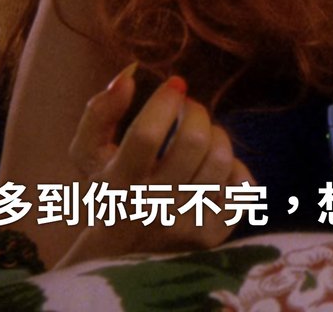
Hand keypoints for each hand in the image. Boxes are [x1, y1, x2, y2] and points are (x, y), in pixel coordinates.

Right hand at [59, 65, 253, 265]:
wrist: (119, 256)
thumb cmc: (107, 191)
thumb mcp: (88, 154)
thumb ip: (100, 112)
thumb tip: (129, 76)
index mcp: (118, 185)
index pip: (146, 134)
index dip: (164, 101)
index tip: (175, 86)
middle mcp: (153, 208)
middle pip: (192, 141)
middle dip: (195, 112)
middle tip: (187, 109)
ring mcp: (186, 225)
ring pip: (221, 159)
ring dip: (215, 135)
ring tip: (200, 136)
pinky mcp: (213, 236)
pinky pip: (244, 186)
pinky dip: (235, 167)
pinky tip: (213, 167)